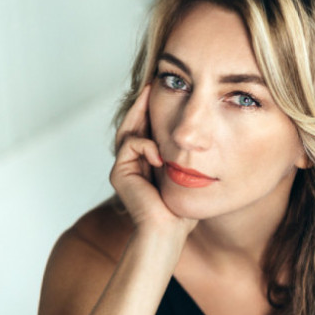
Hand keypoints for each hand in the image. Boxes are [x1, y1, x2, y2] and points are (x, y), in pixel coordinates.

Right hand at [110, 86, 196, 237]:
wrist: (169, 231)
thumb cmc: (182, 209)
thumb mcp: (187, 174)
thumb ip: (182, 155)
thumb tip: (195, 131)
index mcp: (147, 164)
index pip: (147, 130)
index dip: (153, 110)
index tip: (166, 90)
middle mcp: (132, 164)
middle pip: (134, 125)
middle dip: (142, 103)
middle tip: (152, 82)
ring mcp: (123, 168)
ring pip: (130, 130)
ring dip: (142, 113)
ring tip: (151, 94)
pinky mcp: (118, 174)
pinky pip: (130, 144)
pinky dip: (146, 145)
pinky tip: (160, 156)